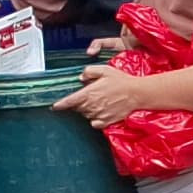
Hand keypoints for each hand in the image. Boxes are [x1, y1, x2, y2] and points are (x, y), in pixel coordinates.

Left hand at [55, 69, 173, 122]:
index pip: (70, 101)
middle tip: (90, 96)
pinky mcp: (106, 121)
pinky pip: (94, 123)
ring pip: (85, 115)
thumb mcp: (105, 70)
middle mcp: (92, 105)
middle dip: (79, 103)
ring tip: (99, 102)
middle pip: (78, 108)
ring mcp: (98, 115)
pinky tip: (101, 112)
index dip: (60, 104)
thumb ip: (90, 71)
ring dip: (87, 109)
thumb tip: (81, 77)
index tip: (55, 107)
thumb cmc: (122, 80)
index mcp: (89, 93)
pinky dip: (94, 119)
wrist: (137, 93)